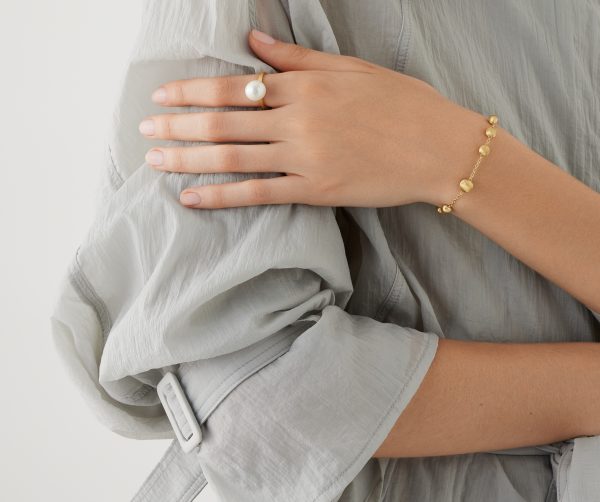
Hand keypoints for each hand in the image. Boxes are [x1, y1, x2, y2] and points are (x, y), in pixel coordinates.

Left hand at [139, 29, 487, 208]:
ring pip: (232, 157)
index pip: (234, 85)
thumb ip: (298, 58)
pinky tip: (191, 198)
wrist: (441, 148)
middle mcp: (298, 119)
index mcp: (306, 85)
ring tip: (154, 162)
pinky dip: (222, 196)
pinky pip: (259, 193)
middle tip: (144, 133)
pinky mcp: (315, 190)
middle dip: (177, 127)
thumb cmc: (404, 104)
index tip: (162, 96)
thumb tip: (254, 42)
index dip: (192, 91)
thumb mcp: (352, 69)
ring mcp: (305, 157)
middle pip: (223, 122)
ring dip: (188, 160)